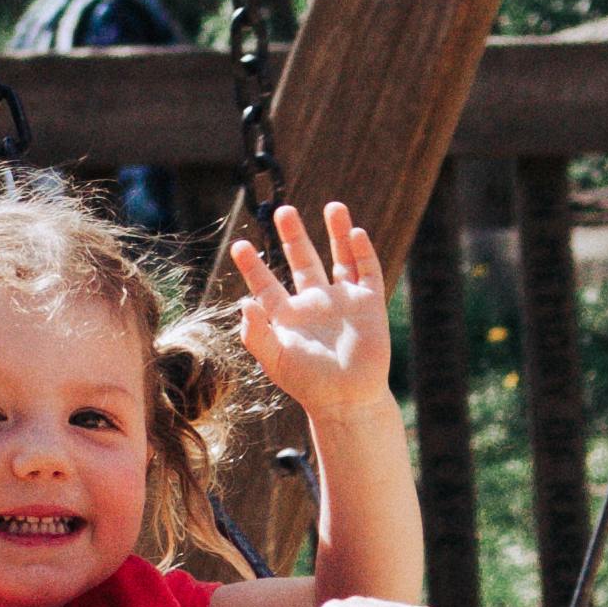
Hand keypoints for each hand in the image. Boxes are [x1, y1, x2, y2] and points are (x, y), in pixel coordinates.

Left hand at [230, 200, 393, 422]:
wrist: (348, 400)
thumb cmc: (308, 384)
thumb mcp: (274, 360)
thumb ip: (255, 333)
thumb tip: (245, 303)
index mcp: (288, 317)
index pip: (266, 285)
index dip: (253, 266)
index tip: (238, 245)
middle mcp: (314, 304)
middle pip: (303, 261)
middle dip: (294, 236)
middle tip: (283, 210)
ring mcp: (343, 302)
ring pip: (339, 259)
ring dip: (336, 233)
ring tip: (334, 206)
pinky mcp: (369, 305)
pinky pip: (367, 271)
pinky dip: (362, 252)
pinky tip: (356, 233)